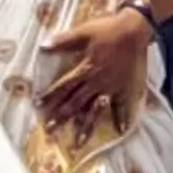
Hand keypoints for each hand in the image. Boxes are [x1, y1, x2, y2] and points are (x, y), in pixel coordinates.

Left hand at [37, 10, 148, 134]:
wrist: (134, 30)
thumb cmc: (107, 30)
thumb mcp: (83, 32)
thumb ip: (63, 41)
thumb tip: (43, 46)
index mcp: (85, 69)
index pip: (63, 86)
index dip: (50, 95)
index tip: (38, 106)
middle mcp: (96, 82)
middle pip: (76, 103)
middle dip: (61, 117)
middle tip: (50, 131)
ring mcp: (111, 88)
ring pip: (96, 111)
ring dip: (87, 127)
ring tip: (79, 142)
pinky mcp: (125, 88)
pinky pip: (123, 106)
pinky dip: (122, 118)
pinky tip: (120, 131)